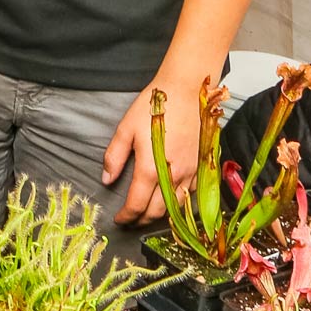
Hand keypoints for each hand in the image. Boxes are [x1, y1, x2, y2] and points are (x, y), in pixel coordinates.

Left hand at [107, 77, 198, 225]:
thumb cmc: (154, 105)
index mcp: (150, 168)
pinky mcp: (202, 165)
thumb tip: (107, 179)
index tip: (118, 219)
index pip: (137, 205)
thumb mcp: (126, 128)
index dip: (126, 217)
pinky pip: (191, 193)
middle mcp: (173, 175)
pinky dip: (179, 200)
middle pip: (158, 212)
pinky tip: (170, 195)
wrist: (186, 90)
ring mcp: (191, 172)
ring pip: (177, 206)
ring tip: (148, 212)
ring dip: (161, 214)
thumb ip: (115, 157)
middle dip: (142, 220)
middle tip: (131, 220)